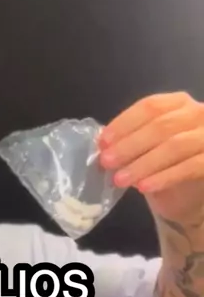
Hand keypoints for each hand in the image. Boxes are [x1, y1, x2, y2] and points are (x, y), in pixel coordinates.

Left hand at [99, 92, 203, 221]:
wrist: (192, 193)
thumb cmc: (166, 164)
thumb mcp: (147, 147)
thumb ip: (130, 141)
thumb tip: (103, 145)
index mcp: (178, 104)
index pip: (150, 107)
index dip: (124, 123)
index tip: (103, 142)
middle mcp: (197, 114)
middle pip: (161, 126)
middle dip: (129, 145)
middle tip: (106, 162)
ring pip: (174, 146)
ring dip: (143, 163)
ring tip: (120, 179)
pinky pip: (189, 168)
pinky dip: (163, 177)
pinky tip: (143, 187)